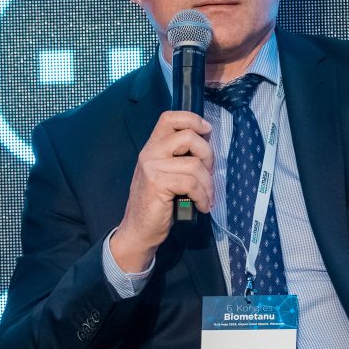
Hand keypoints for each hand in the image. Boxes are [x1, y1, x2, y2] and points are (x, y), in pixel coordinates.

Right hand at [110, 111, 213, 271]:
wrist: (139, 230)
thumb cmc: (158, 204)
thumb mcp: (167, 174)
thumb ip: (180, 158)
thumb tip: (207, 144)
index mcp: (153, 147)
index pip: (170, 118)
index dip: (193, 119)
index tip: (207, 131)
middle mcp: (150, 153)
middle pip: (189, 136)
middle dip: (208, 155)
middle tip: (209, 175)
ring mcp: (152, 167)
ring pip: (194, 164)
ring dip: (208, 184)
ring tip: (207, 198)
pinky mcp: (157, 183)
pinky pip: (191, 183)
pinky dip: (203, 196)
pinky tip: (202, 206)